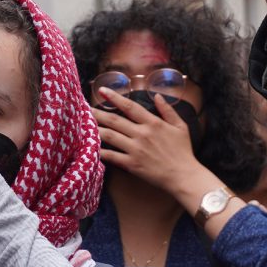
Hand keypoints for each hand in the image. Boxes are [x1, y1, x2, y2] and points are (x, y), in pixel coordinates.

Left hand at [91, 88, 205, 195]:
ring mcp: (135, 149)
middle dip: (98, 112)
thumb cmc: (183, 151)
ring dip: (96, 129)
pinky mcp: (132, 164)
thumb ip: (167, 110)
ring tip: (83, 124)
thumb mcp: (180, 126)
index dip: (115, 97)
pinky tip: (91, 146)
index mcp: (153, 123)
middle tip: (84, 108)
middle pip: (115, 120)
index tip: (102, 91)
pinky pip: (112, 156)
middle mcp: (142, 134)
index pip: (130, 106)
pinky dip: (100, 151)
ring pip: (110, 136)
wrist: (184, 176)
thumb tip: (157, 95)